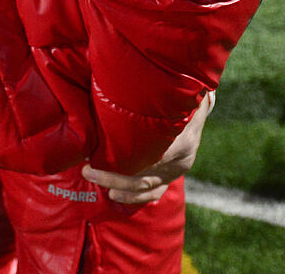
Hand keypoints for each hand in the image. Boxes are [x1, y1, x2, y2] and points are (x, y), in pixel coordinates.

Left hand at [82, 91, 214, 205]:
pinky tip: (116, 196)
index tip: (94, 157)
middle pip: (144, 176)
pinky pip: (155, 191)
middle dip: (113, 177)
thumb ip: (140, 98)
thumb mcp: (161, 93)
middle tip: (87, 170)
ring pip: (148, 187)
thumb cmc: (172, 93)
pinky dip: (135, 196)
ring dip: (121, 190)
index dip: (119, 161)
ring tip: (99, 186)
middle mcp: (181, 156)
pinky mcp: (176, 172)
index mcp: (178, 135)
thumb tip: (105, 88)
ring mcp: (179, 167)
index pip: (147, 156)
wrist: (197, 101)